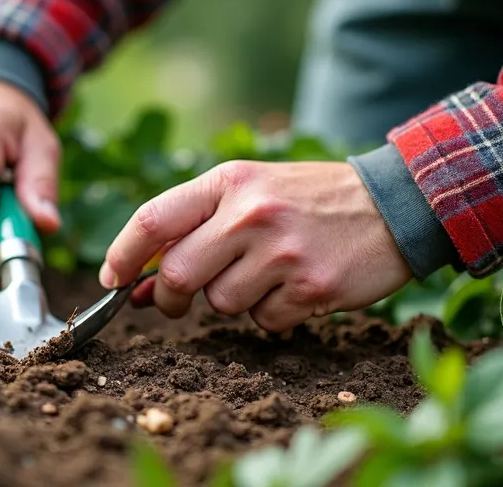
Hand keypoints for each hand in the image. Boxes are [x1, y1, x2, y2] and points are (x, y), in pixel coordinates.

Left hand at [99, 160, 412, 331]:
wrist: (391, 204)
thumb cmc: (305, 200)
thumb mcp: (247, 194)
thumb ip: (193, 232)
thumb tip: (141, 287)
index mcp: (228, 182)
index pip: (153, 219)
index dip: (122, 254)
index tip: (111, 279)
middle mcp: (251, 213)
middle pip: (178, 274)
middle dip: (170, 296)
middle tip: (178, 299)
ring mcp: (282, 252)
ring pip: (220, 303)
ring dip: (232, 300)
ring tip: (264, 274)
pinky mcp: (311, 288)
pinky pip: (263, 321)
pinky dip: (269, 313)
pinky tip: (294, 286)